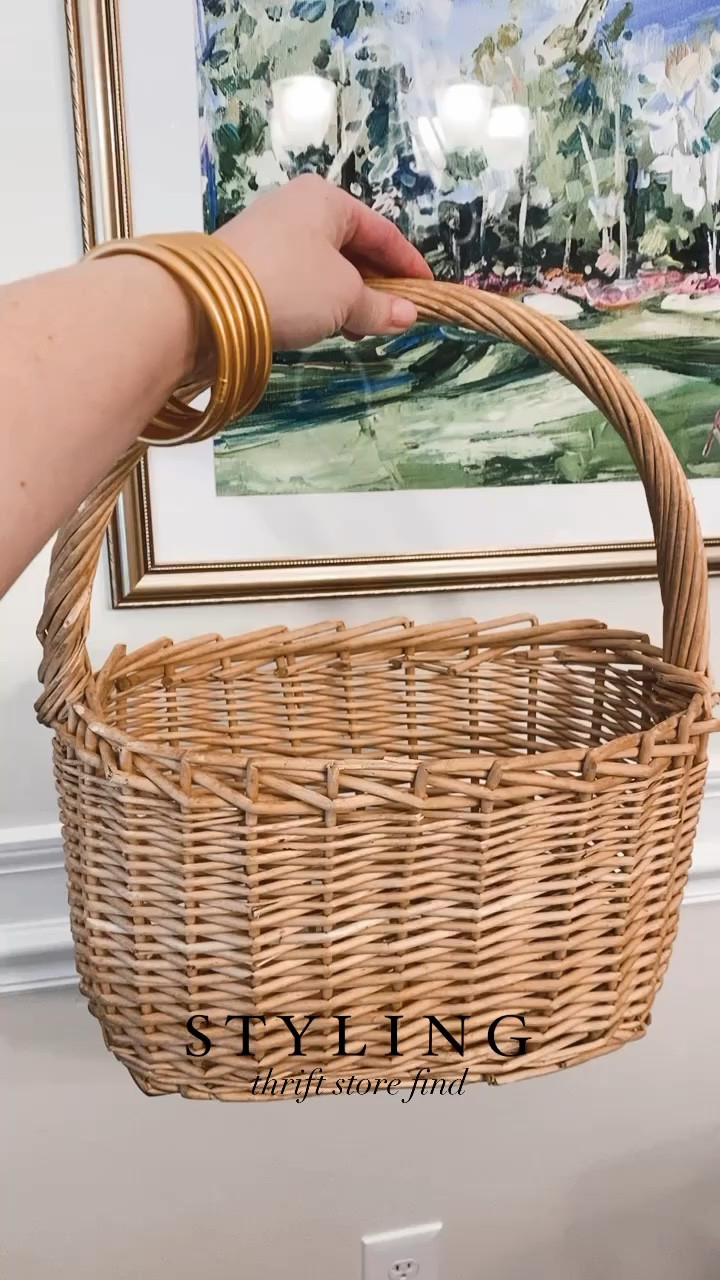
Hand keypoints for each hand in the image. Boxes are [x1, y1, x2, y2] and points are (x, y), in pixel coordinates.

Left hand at [213, 174, 432, 349]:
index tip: (427, 292)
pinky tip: (323, 325)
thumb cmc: (290, 285)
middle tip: (393, 316)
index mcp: (326, 199)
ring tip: (359, 328)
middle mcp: (296, 206)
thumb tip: (408, 315)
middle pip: (351, 246)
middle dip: (375, 283)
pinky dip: (318, 300)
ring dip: (346, 296)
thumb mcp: (345, 298)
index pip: (381, 231)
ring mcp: (268, 233)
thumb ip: (380, 307)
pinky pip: (298, 278)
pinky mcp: (248, 262)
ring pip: (323, 265)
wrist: (207, 303)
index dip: (408, 264)